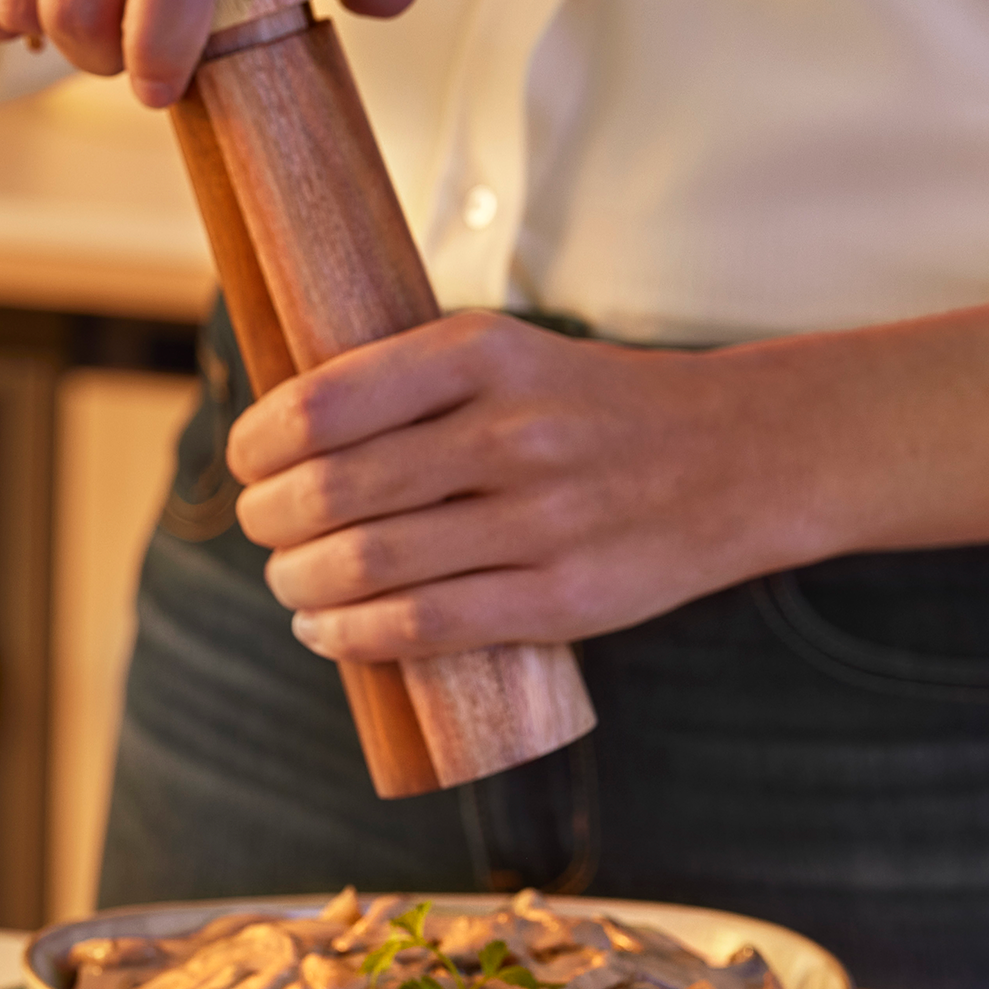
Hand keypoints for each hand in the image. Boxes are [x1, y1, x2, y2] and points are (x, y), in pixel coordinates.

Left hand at [226, 313, 810, 661]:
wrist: (740, 454)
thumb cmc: (587, 408)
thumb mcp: (505, 355)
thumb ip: (406, 384)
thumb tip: (275, 435)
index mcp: (482, 353)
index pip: (323, 404)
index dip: (258, 445)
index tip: (248, 462)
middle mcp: (510, 431)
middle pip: (331, 492)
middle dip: (267, 520)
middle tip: (263, 526)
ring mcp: (541, 520)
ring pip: (366, 565)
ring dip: (297, 582)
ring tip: (290, 579)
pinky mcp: (564, 598)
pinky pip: (423, 626)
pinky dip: (349, 634)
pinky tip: (325, 628)